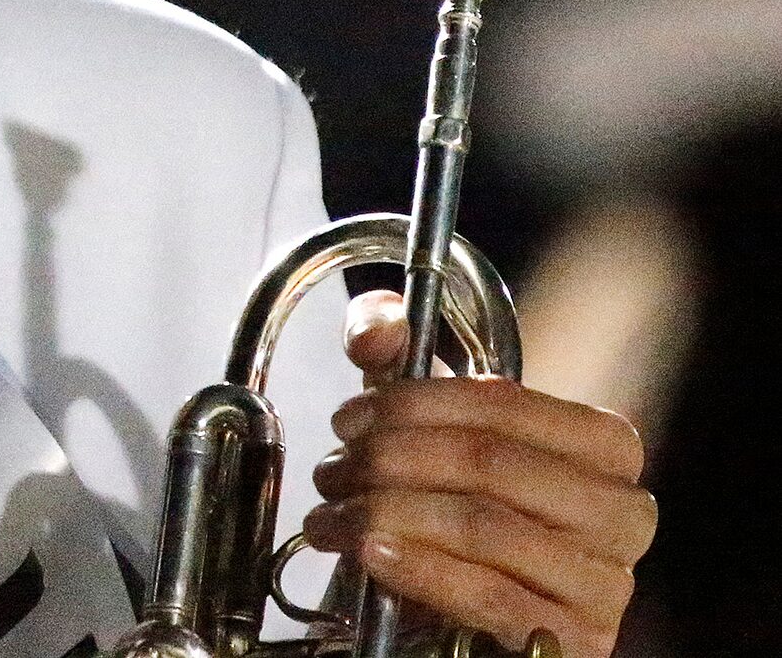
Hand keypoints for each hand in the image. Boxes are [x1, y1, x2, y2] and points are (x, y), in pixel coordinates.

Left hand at [306, 289, 654, 657]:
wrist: (472, 621)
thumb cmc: (455, 508)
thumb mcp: (426, 424)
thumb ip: (396, 354)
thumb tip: (377, 327)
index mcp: (605, 447)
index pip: (502, 403)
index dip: (411, 402)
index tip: (347, 418)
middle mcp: (622, 512)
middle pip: (488, 463)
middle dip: (390, 460)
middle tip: (331, 471)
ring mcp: (607, 582)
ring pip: (484, 526)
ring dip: (387, 514)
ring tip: (330, 517)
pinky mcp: (579, 643)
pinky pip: (491, 597)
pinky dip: (420, 569)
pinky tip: (371, 553)